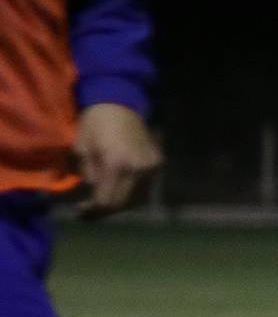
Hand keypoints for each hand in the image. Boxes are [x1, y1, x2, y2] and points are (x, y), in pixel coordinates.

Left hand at [73, 103, 161, 218]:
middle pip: (123, 204)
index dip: (92, 211)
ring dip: (119, 203)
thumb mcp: (82, 149)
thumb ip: (89, 175)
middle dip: (104, 211)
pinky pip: (144, 187)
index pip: (106, 200)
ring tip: (104, 201)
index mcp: (117, 165)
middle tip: (90, 211)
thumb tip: (95, 190)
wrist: (121, 103)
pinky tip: (119, 189)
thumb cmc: (96, 123)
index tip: (80, 212)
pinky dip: (131, 193)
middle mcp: (138, 169)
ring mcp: (152, 167)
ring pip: (136, 199)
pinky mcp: (158, 164)